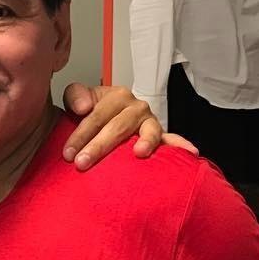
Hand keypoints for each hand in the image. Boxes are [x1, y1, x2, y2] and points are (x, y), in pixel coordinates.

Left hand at [61, 83, 197, 169]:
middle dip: (99, 145)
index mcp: (116, 96)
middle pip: (118, 126)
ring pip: (148, 131)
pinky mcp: (159, 136)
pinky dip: (181, 145)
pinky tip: (190, 152)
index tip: (68, 153)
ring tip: (139, 153)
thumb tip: (83, 107)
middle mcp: (136, 107)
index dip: (80, 134)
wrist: (105, 119)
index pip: (96, 115)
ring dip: (145, 142)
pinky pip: (171, 140)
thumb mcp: (78, 100)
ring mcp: (150, 122)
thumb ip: (76, 96)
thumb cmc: (91, 112)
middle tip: (82, 163)